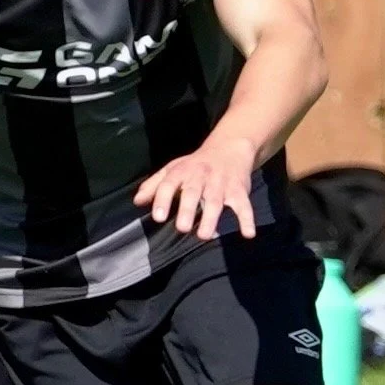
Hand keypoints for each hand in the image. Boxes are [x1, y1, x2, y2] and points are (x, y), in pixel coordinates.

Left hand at [133, 136, 257, 240]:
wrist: (229, 148)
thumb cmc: (196, 164)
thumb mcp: (173, 169)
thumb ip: (154, 185)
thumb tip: (137, 201)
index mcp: (182, 171)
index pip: (169, 184)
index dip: (162, 199)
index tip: (158, 217)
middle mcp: (201, 176)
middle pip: (193, 192)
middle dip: (188, 209)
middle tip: (183, 228)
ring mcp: (221, 184)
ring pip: (216, 201)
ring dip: (211, 218)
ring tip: (204, 236)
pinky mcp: (238, 190)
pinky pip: (243, 205)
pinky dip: (247, 219)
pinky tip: (248, 234)